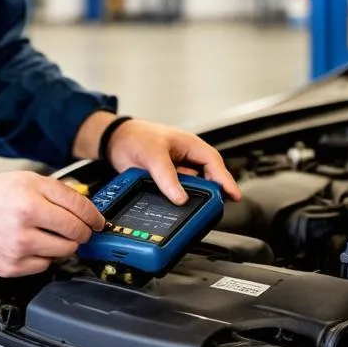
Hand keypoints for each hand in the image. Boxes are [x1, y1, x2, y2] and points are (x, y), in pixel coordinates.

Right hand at [0, 171, 105, 276]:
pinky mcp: (14, 267)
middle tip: (78, 228)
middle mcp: (26, 222)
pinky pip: (46, 265)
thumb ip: (56, 190)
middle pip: (76, 233)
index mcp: (30, 197)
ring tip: (51, 234)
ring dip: (65, 244)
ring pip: (65, 251)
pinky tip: (33, 244)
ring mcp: (20, 247)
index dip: (94, 215)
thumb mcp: (23, 179)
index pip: (79, 209)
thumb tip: (84, 205)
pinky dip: (46, 256)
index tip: (97, 220)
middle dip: (82, 230)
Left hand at [72, 111, 240, 203]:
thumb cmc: (136, 136)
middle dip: (211, 193)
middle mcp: (186, 158)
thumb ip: (166, 175)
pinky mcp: (165, 182)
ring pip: (192, 188)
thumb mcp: (152, 154)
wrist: (114, 142)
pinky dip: (177, 201)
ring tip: (193, 210)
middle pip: (206, 179)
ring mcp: (176, 171)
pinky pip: (176, 193)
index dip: (225, 180)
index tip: (233, 195)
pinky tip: (175, 209)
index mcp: (190, 145)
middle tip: (212, 208)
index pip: (213, 163)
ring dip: (193, 198)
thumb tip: (180, 196)